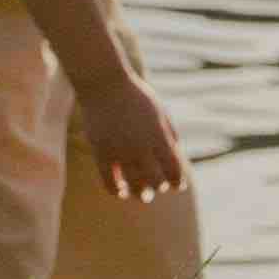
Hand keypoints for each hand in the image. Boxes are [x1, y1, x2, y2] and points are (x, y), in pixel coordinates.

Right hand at [81, 72, 189, 205]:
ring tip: (141, 194)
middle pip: (156, 181)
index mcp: (160, 136)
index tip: (177, 186)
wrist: (105, 84)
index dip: (178, 182)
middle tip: (158, 188)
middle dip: (159, 187)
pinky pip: (109, 181)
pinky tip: (121, 191)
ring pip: (133, 185)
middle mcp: (141, 146)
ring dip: (140, 193)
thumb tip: (175, 157)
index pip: (174, 169)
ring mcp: (120, 151)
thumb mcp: (160, 112)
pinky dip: (116, 191)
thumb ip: (170, 135)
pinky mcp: (101, 153)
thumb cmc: (135, 97)